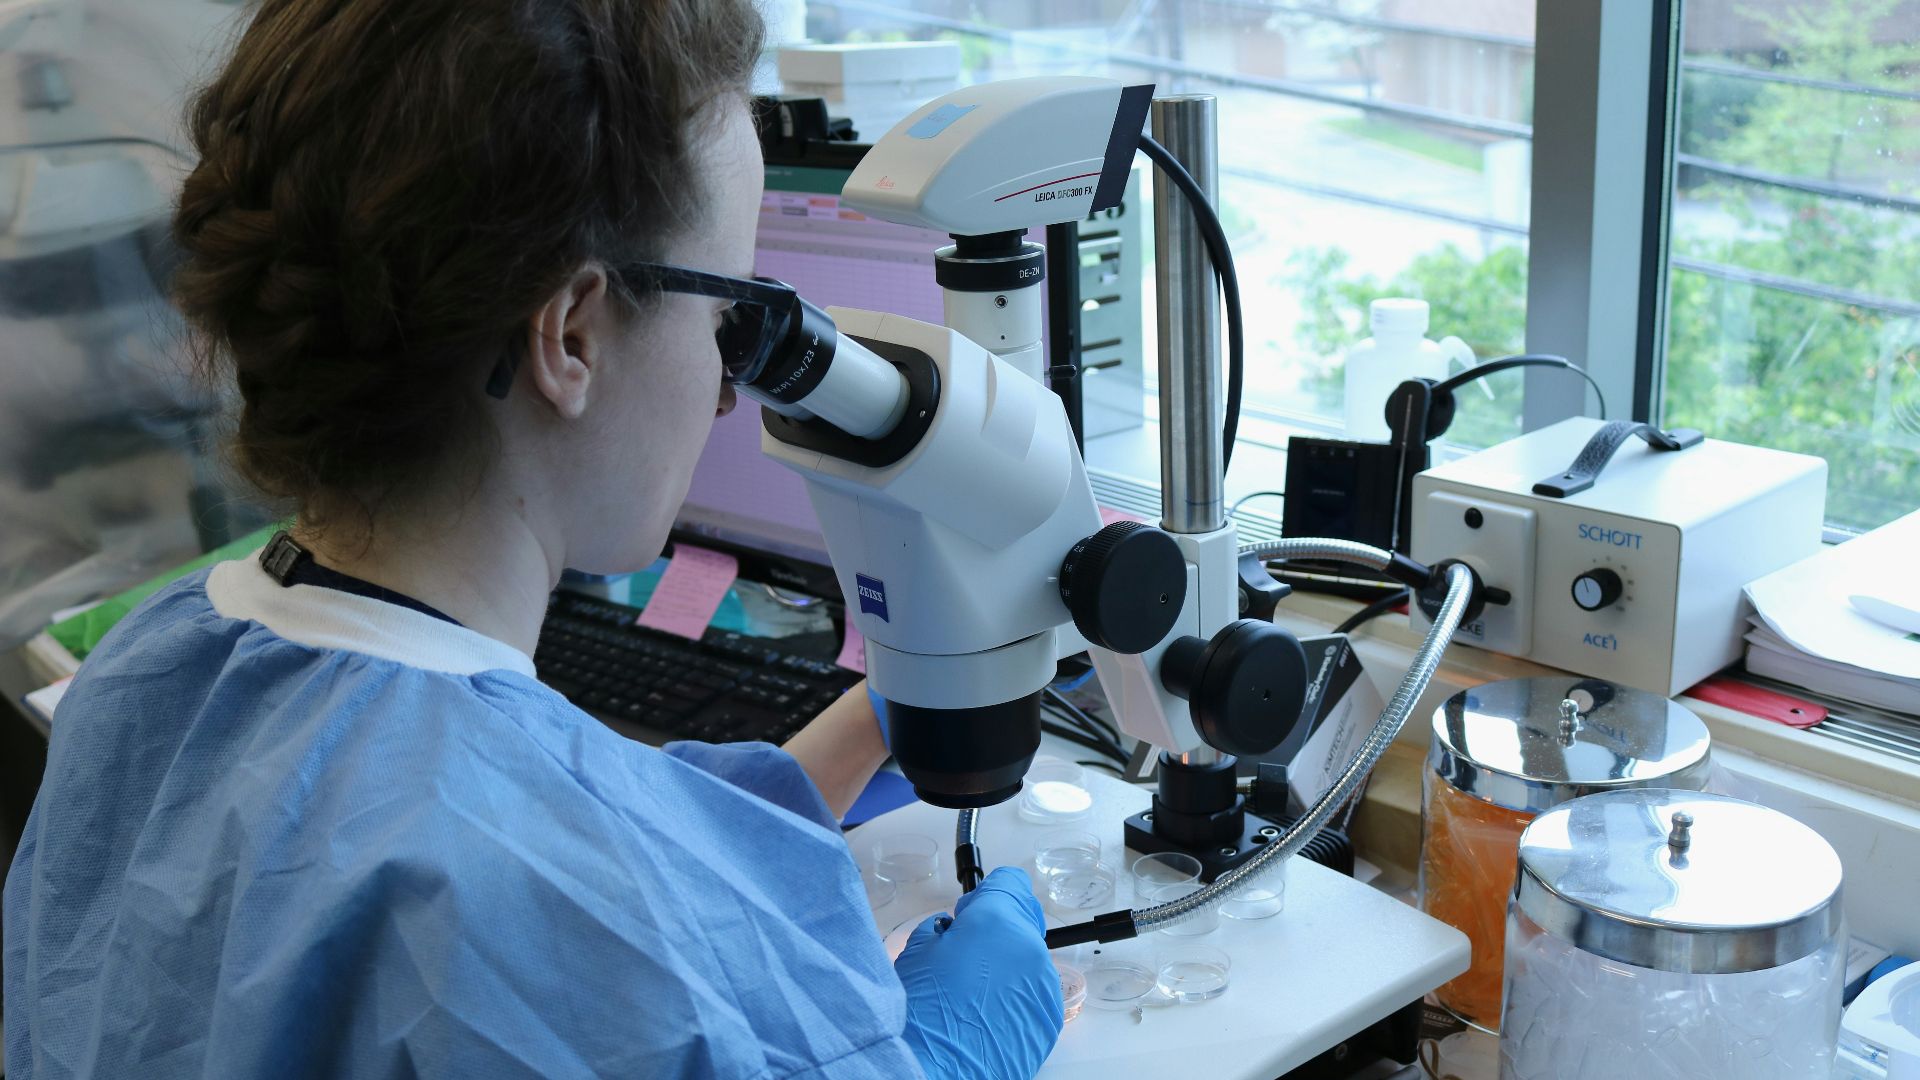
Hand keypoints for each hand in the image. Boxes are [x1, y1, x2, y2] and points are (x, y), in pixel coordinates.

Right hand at [894, 867, 1063, 1079]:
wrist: (937, 1073)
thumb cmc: (921, 1013)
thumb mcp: (916, 952)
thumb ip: (943, 929)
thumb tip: (956, 930)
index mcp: (997, 922)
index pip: (1010, 883)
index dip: (986, 896)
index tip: (968, 915)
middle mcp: (1030, 948)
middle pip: (1021, 921)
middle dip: (996, 932)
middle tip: (964, 958)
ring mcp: (1044, 985)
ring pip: (1028, 959)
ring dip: (1006, 967)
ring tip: (973, 996)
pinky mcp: (1051, 1017)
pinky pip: (1034, 992)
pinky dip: (1015, 998)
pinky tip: (986, 1017)